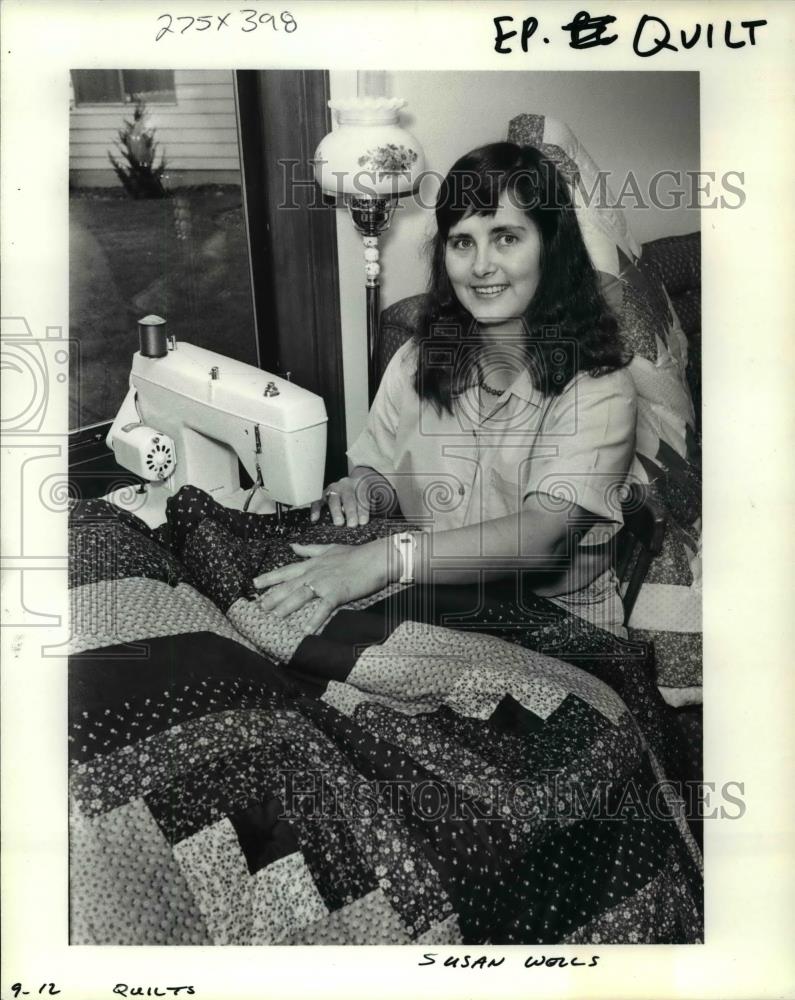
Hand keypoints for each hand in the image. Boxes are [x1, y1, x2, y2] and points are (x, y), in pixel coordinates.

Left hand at [252, 537, 396, 632]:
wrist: (374, 558)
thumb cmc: (354, 554)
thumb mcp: (328, 548)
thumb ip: (309, 550)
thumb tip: (292, 546)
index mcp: (312, 564)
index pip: (286, 571)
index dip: (269, 578)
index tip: (254, 584)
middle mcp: (314, 573)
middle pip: (289, 585)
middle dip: (272, 596)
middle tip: (258, 606)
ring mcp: (325, 583)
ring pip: (301, 595)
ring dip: (287, 606)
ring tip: (274, 617)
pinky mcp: (337, 593)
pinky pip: (323, 608)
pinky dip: (315, 619)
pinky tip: (306, 630)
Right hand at [311, 467, 394, 526]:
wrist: (360, 478)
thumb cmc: (368, 494)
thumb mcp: (378, 496)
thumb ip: (380, 508)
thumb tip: (386, 523)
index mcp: (362, 484)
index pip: (362, 496)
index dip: (363, 509)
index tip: (364, 521)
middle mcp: (347, 485)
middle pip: (348, 497)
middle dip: (350, 511)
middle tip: (352, 524)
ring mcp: (334, 488)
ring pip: (334, 498)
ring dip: (335, 511)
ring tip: (339, 523)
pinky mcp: (325, 494)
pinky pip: (318, 500)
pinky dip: (316, 509)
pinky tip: (315, 519)